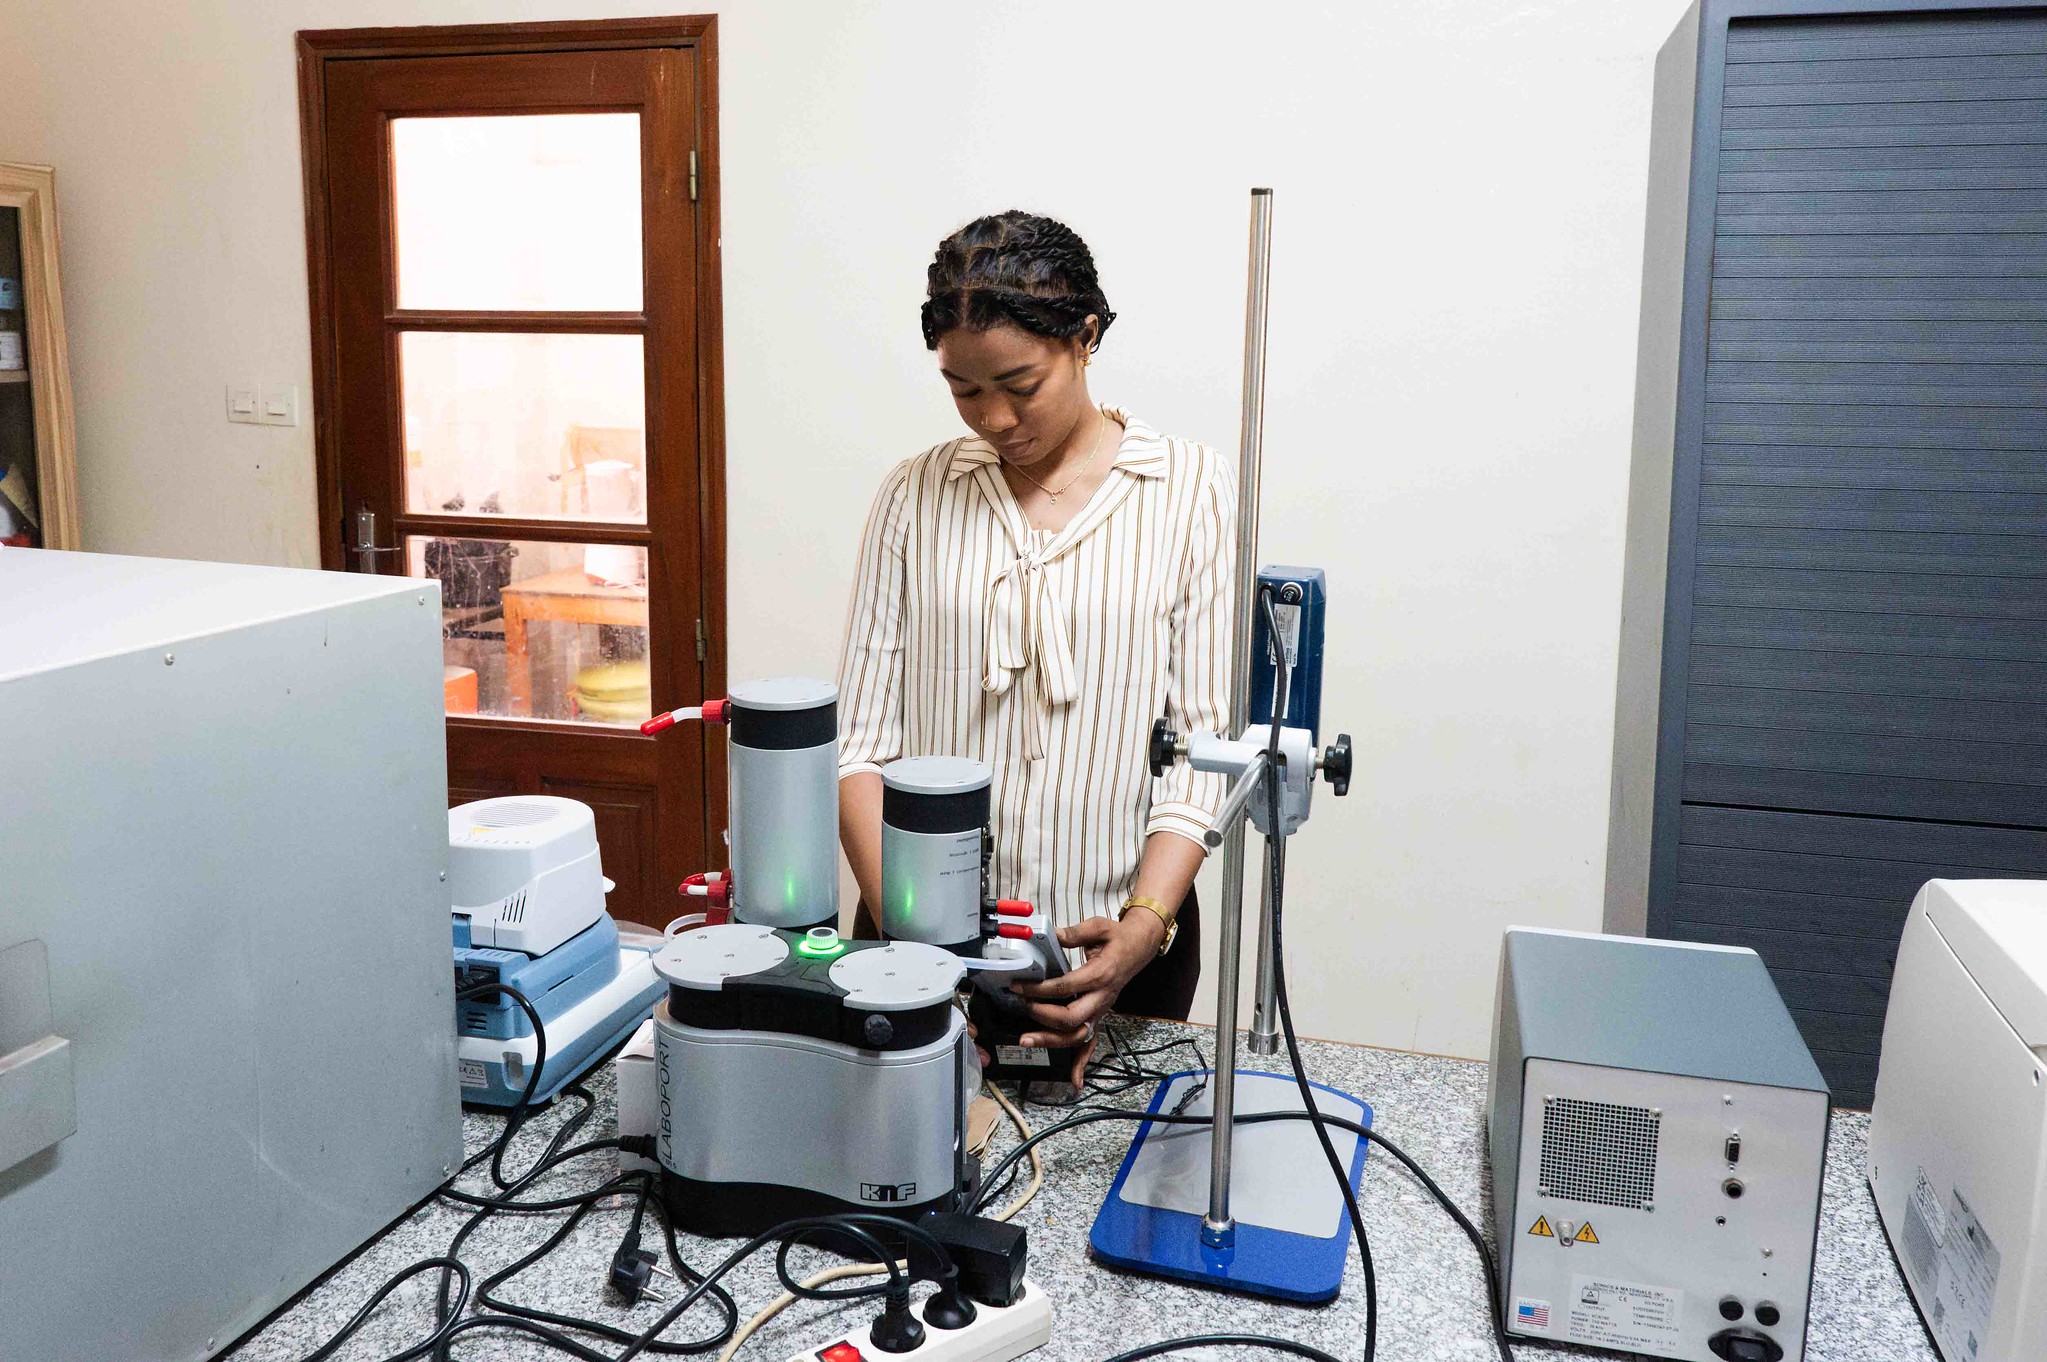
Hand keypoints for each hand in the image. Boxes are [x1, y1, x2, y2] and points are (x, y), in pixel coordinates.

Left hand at [1008, 912, 1163, 1084]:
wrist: (1140, 946)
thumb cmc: (1118, 937)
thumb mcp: (1098, 927)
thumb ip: (1074, 934)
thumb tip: (1050, 935)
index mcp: (1100, 974)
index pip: (1066, 987)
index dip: (1039, 989)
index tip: (1019, 986)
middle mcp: (1102, 997)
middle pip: (1071, 1018)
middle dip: (1042, 1016)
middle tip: (1022, 1007)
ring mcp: (1102, 1009)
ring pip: (1078, 1035)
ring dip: (1052, 1041)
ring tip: (1027, 1040)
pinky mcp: (1101, 1015)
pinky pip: (1093, 1043)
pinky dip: (1083, 1063)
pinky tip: (1074, 1080)